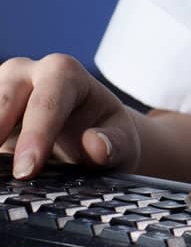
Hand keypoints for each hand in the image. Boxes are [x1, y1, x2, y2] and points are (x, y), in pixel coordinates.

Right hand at [0, 53, 141, 177]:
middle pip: (5, 96)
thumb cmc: (104, 134)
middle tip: (4, 173)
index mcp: (65, 73)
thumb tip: (96, 145)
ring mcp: (1, 89)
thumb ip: (114, 144)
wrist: (87, 135)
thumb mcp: (122, 141)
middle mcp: (27, 73)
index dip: (36, 136)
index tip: (27, 170)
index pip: (48, 101)